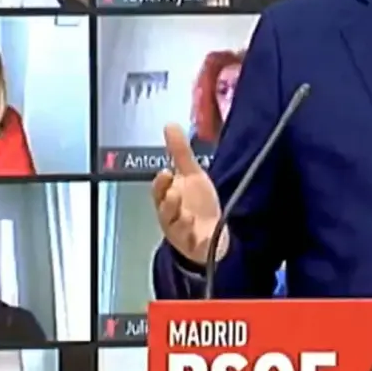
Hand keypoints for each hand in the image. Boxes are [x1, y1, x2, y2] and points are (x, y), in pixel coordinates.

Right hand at [151, 124, 223, 264]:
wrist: (211, 233)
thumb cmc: (197, 203)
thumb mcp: (191, 175)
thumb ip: (179, 152)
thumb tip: (170, 125)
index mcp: (169, 199)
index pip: (159, 191)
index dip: (161, 184)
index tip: (166, 173)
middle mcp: (172, 217)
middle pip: (165, 211)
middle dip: (168, 202)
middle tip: (174, 191)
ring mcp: (183, 233)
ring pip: (177, 227)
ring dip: (182, 219)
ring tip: (187, 213)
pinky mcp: (196, 246)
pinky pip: (194, 243)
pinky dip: (196, 238)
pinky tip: (202, 231)